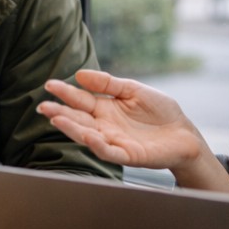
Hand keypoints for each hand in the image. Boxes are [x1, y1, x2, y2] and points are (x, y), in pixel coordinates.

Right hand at [38, 70, 228, 191]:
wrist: (184, 133)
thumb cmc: (160, 112)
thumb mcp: (133, 90)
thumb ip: (108, 84)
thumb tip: (80, 74)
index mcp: (105, 108)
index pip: (80, 100)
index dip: (65, 93)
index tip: (49, 85)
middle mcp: (105, 126)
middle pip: (78, 118)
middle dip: (60, 112)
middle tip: (43, 106)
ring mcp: (114, 141)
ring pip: (87, 135)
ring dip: (71, 129)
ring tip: (56, 119)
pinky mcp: (127, 154)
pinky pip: (108, 150)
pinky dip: (96, 144)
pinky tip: (88, 135)